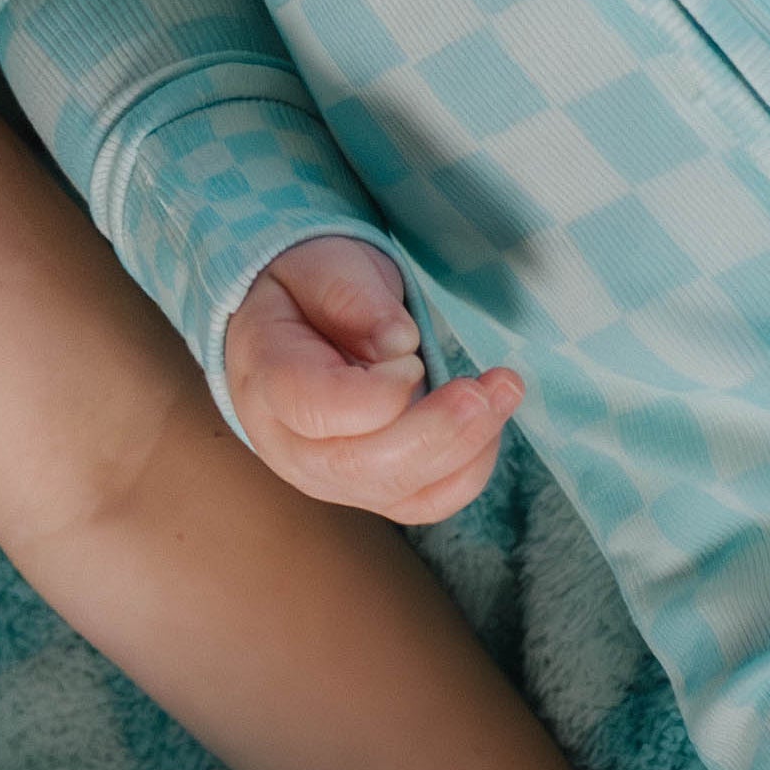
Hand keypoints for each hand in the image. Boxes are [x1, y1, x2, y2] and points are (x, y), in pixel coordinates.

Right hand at [220, 234, 522, 528]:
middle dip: (440, 431)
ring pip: (404, 492)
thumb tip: (400, 346)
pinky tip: (488, 423)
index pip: (317, 411)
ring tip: (504, 391)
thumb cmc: (308, 291)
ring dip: (468, 449)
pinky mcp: (371, 490)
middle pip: (366, 466)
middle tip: (489, 387)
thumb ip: (352, 299)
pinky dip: (469, 470)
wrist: (295, 326)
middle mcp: (290, 447)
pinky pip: (427, 502)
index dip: (378, 394)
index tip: (413, 358)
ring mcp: (330, 479)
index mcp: (266, 382)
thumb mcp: (322, 267)